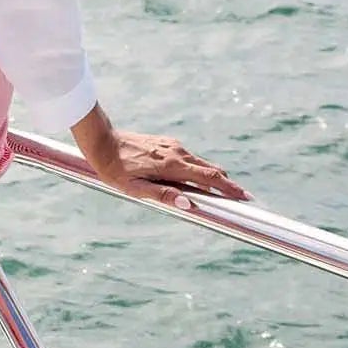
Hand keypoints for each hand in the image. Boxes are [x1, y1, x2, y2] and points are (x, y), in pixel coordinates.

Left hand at [83, 129, 250, 211]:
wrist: (102, 141)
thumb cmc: (115, 169)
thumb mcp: (135, 188)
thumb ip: (163, 196)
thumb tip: (189, 205)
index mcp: (172, 165)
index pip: (209, 177)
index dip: (229, 188)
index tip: (246, 197)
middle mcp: (177, 152)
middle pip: (211, 169)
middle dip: (228, 184)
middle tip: (243, 199)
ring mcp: (173, 146)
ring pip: (201, 163)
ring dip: (214, 176)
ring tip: (225, 192)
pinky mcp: (167, 143)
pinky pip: (190, 158)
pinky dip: (200, 169)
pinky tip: (199, 179)